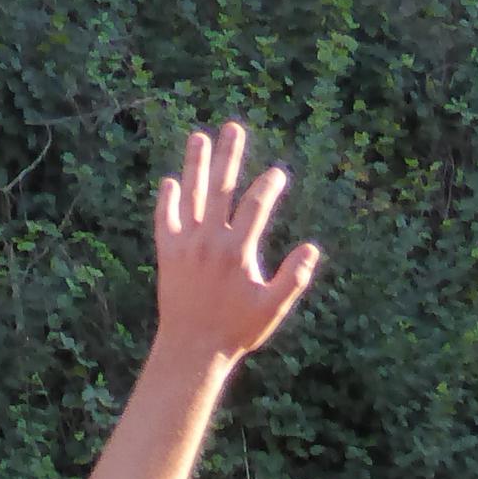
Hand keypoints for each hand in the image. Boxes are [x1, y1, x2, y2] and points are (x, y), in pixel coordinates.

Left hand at [152, 123, 321, 370]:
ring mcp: (185, 245)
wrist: (191, 350)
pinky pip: (165, 219)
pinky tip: (171, 182)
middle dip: (229, 155)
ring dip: (195, 164)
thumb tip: (313, 249)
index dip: (268, 186)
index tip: (278, 174)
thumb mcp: (272, 308)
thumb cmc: (236, 331)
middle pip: (221, 188)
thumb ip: (293, 278)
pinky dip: (167, 200)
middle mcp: (209, 242)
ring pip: (190, 195)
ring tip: (198, 137)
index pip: (256, 206)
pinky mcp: (167, 254)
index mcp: (237, 252)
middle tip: (234, 127)